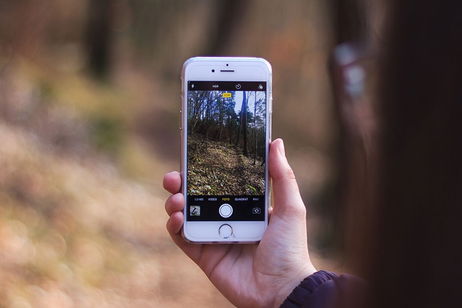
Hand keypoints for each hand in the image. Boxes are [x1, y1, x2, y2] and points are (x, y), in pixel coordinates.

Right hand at [163, 138, 316, 306]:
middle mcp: (227, 218)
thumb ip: (282, 176)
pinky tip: (177, 218)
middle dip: (181, 183)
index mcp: (245, 205)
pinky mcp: (204, 255)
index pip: (219, 182)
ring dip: (174, 203)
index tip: (193, 157)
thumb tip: (276, 142)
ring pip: (185, 214)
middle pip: (197, 196)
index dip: (204, 170)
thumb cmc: (290, 248)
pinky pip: (183, 238)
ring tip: (176, 198)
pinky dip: (175, 227)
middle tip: (174, 176)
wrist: (282, 289)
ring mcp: (214, 236)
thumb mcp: (290, 207)